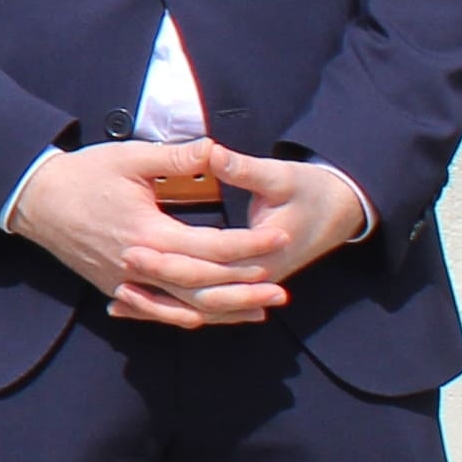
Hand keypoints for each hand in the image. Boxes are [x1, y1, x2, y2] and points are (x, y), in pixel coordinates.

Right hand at [7, 140, 294, 328]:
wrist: (33, 198)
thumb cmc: (82, 175)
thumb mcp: (129, 158)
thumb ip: (176, 157)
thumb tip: (216, 149)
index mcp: (148, 232)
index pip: (212, 246)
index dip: (250, 244)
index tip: (281, 237)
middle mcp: (140, 265)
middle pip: (203, 286)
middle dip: (246, 288)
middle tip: (283, 289)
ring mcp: (125, 282)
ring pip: (183, 307)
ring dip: (224, 311)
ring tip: (259, 310)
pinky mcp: (114, 287)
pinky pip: (156, 311)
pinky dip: (185, 317)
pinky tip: (209, 318)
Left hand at [121, 147, 373, 322]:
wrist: (343, 211)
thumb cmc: (313, 190)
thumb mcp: (282, 175)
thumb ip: (243, 168)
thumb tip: (211, 151)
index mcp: (265, 253)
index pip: (209, 264)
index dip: (169, 258)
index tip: (132, 246)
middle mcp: (258, 278)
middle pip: (200, 291)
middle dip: (158, 281)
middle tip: (118, 266)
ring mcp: (253, 287)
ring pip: (201, 309)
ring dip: (161, 307)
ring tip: (118, 300)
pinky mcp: (246, 287)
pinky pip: (205, 307)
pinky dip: (172, 310)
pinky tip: (136, 308)